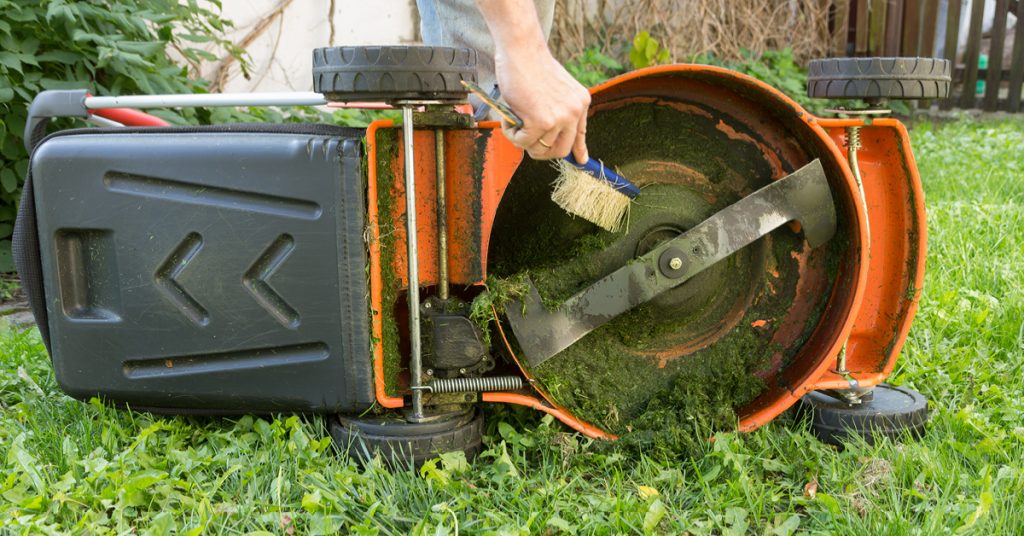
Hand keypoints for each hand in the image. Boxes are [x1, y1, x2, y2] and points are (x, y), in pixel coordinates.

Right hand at [475, 0, 589, 161]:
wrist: (521, 50)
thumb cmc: (531, 65)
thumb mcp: (557, 88)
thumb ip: (560, 109)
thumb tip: (555, 131)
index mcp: (580, 102)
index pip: (580, 134)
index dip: (578, 150)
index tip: (581, 161)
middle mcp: (574, 111)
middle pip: (561, 151)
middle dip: (541, 151)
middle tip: (525, 139)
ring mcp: (559, 118)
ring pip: (539, 149)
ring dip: (521, 139)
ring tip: (512, 120)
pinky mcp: (540, 121)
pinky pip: (523, 142)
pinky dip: (511, 134)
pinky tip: (507, 118)